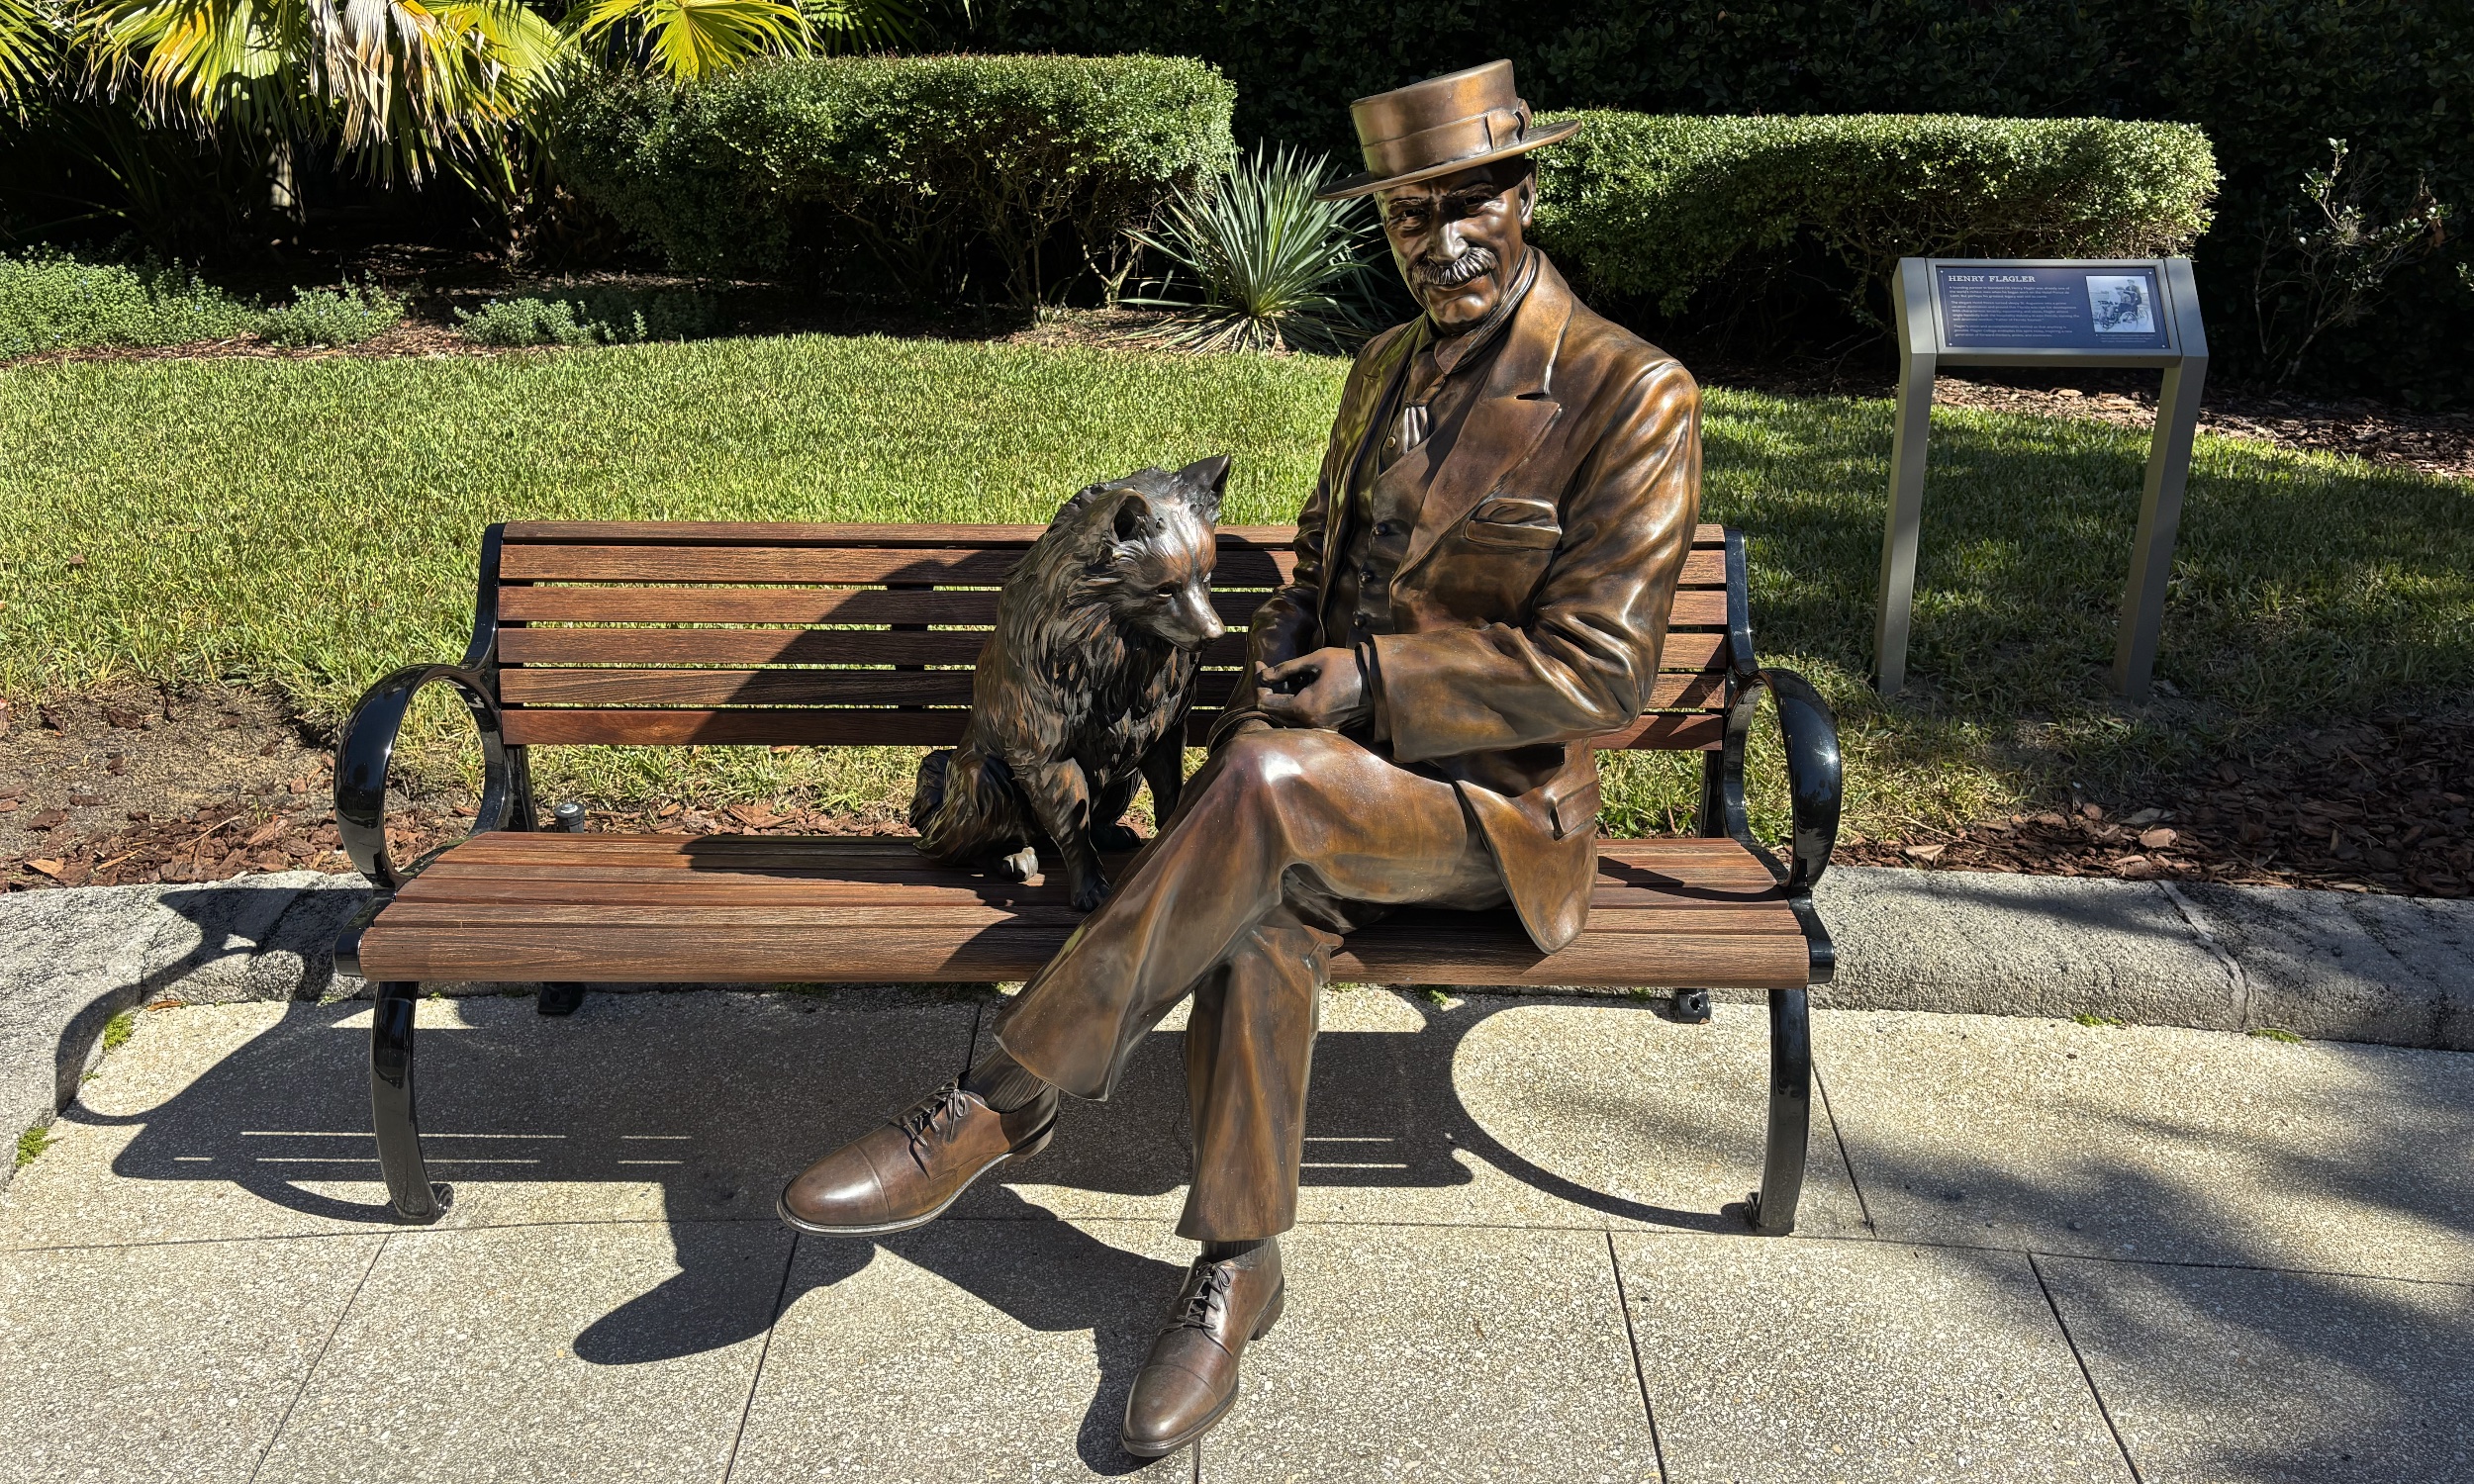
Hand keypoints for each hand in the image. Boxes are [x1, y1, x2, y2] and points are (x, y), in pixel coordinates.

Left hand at [1256, 647, 1372, 730]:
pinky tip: (1299, 686)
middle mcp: (1309, 724)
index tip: (1259, 665)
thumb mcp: (1317, 660)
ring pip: (1287, 717)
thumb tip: (1265, 675)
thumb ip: (1287, 668)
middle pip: (1273, 712)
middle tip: (1267, 669)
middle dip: (1267, 690)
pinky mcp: (1329, 728)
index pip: (1265, 703)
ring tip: (1285, 676)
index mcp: (1304, 708)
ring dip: (1281, 698)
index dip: (1258, 683)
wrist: (1381, 684)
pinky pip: (1302, 719)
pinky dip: (1294, 704)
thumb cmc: (1350, 667)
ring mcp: (1320, 728)